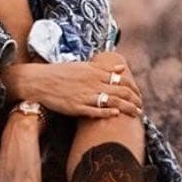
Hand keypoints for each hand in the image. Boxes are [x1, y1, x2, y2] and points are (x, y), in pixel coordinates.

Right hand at [21, 53, 142, 119]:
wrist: (41, 81)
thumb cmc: (62, 73)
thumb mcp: (84, 66)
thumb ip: (104, 68)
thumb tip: (122, 67)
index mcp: (95, 72)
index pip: (121, 79)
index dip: (133, 88)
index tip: (138, 95)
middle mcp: (92, 83)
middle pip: (121, 91)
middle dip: (134, 100)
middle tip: (140, 107)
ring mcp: (85, 95)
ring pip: (112, 102)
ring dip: (126, 108)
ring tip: (135, 114)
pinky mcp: (77, 107)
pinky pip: (95, 111)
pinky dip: (107, 113)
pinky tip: (116, 115)